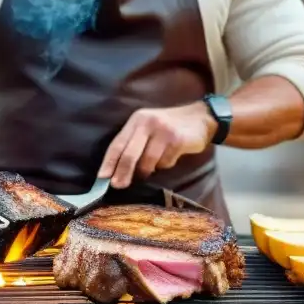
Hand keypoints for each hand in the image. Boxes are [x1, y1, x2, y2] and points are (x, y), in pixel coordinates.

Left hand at [97, 103, 216, 188]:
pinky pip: (165, 162)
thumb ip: (134, 144)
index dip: (109, 162)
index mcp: (137, 120)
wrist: (200, 117)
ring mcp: (163, 131)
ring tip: (155, 164)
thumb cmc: (169, 127)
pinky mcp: (177, 140)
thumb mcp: (148, 128)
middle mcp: (148, 123)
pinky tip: (171, 156)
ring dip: (149, 169)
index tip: (102, 178)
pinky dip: (166, 164)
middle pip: (130, 154)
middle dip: (122, 173)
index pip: (118, 143)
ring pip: (148, 162)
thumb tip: (117, 171)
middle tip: (118, 186)